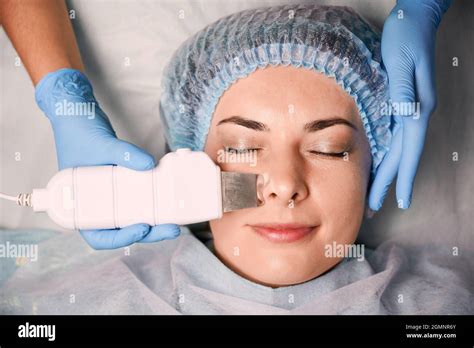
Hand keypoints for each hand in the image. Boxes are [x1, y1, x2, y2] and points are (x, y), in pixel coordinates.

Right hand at [35, 68, 179, 248]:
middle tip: (172, 228)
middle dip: (149, 233)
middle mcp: (95, 206)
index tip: (142, 228)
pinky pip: (137, 201)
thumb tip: (149, 165)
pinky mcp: (121, 185)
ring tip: (175, 220)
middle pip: (123, 231)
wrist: (78, 115)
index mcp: (78, 206)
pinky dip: (152, 204)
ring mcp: (109, 197)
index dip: (121, 239)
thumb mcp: (102, 145)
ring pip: (132, 219)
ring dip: (154, 223)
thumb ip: (124, 154)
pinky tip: (168, 201)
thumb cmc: (78, 133)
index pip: (99, 237)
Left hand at [369, 0, 451, 210]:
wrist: (415, 18)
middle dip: (390, 182)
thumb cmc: (406, 37)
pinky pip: (394, 136)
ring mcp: (411, 108)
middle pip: (402, 155)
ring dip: (388, 171)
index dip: (402, 177)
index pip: (407, 151)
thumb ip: (403, 91)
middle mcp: (415, 112)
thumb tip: (405, 116)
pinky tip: (380, 161)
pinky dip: (387, 153)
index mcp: (416, 108)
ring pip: (398, 148)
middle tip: (376, 205)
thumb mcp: (402, 63)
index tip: (399, 200)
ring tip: (378, 191)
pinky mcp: (403, 102)